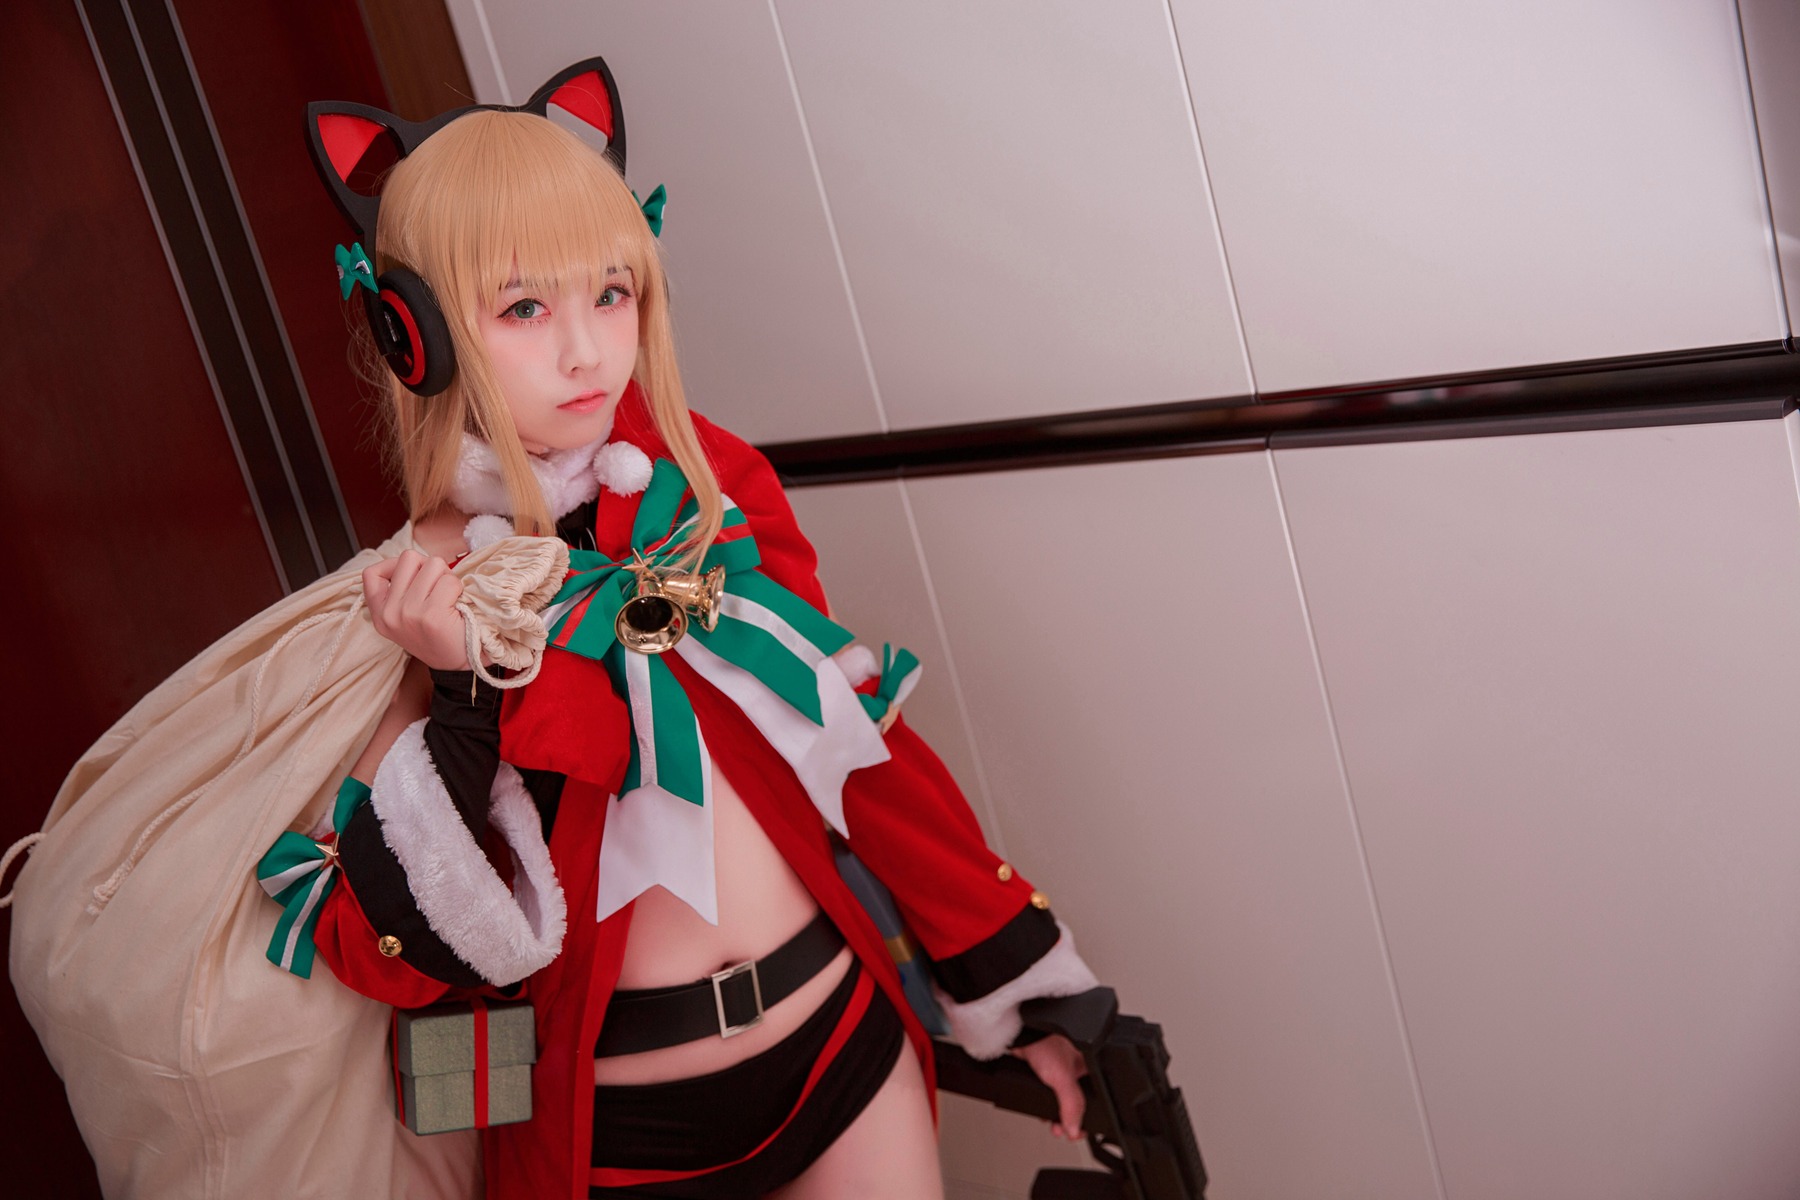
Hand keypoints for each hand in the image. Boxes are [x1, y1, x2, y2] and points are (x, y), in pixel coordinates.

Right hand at [363, 550, 468, 669]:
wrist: (458, 665)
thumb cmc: (438, 635)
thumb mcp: (406, 617)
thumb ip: (400, 590)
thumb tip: (412, 561)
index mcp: (380, 614)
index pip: (371, 573)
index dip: (392, 565)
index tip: (411, 576)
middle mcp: (389, 613)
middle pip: (408, 558)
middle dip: (428, 567)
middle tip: (437, 588)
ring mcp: (409, 613)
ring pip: (433, 564)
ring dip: (446, 577)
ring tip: (448, 598)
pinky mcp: (432, 615)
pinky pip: (450, 581)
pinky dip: (458, 589)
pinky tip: (456, 606)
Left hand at [1014, 1033, 1086, 1141]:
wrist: (1019, 1036)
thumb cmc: (1045, 1042)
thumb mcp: (1063, 1078)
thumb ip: (1072, 1105)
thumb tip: (1074, 1128)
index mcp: (1090, 1068)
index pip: (1096, 1099)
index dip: (1089, 1117)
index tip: (1080, 1131)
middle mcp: (1076, 1071)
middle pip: (1077, 1104)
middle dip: (1070, 1121)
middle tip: (1064, 1132)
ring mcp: (1059, 1073)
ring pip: (1061, 1102)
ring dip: (1057, 1117)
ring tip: (1054, 1127)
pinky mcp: (1042, 1075)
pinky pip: (1047, 1097)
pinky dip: (1045, 1107)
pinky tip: (1041, 1114)